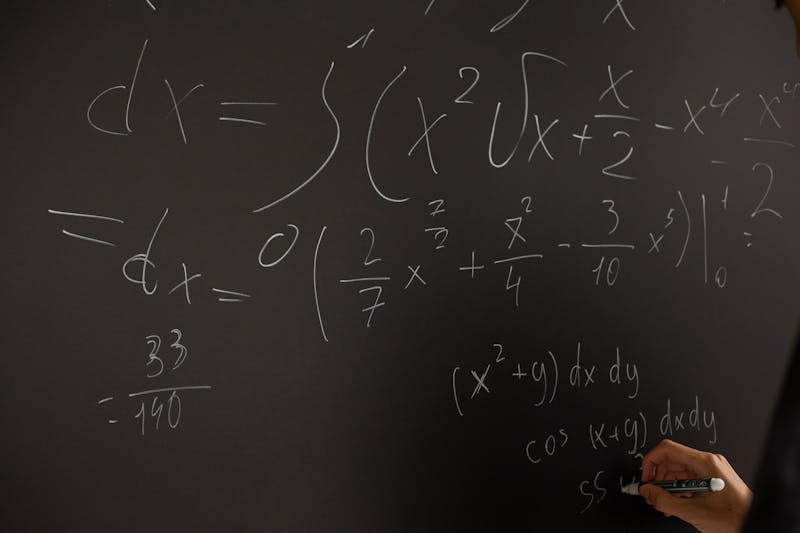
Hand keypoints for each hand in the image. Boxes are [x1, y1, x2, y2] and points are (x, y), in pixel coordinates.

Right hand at [638, 439, 752, 532]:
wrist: (755, 525)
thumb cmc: (735, 518)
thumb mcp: (693, 511)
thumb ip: (664, 500)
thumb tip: (647, 491)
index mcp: (705, 462)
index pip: (668, 449)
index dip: (651, 461)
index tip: (645, 477)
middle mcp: (709, 462)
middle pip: (672, 460)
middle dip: (658, 478)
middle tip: (651, 494)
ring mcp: (712, 470)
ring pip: (679, 471)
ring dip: (667, 487)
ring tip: (663, 503)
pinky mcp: (713, 479)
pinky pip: (689, 479)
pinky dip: (679, 490)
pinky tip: (676, 504)